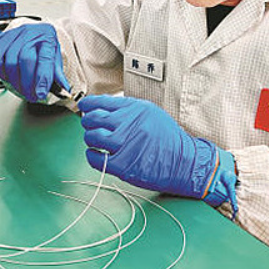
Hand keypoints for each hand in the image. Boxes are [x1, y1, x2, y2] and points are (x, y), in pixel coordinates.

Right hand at [0, 23, 69, 102]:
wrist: (32, 32)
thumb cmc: (43, 45)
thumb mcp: (55, 56)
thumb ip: (58, 73)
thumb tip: (65, 89)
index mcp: (47, 35)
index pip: (45, 58)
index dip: (42, 78)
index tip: (41, 94)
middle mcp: (29, 32)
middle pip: (25, 60)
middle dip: (27, 83)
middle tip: (31, 96)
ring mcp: (12, 34)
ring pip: (9, 62)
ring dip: (15, 82)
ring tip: (22, 89)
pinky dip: (2, 73)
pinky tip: (10, 78)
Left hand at [79, 95, 236, 211]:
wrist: (184, 162)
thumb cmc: (167, 138)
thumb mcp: (150, 113)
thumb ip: (127, 109)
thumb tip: (101, 106)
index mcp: (135, 109)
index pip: (101, 102)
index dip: (88, 105)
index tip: (84, 107)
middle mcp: (129, 124)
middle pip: (93, 119)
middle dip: (88, 122)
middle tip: (90, 125)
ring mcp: (125, 145)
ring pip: (92, 137)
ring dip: (90, 138)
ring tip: (95, 140)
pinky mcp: (123, 165)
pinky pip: (96, 158)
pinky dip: (92, 155)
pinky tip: (96, 153)